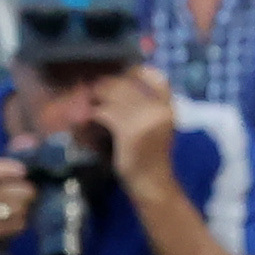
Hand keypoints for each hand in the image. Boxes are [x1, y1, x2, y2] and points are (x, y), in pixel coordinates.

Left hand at [96, 61, 180, 198]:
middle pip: (128, 83)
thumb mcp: (156, 126)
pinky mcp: (129, 131)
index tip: (120, 74)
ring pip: (114, 96)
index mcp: (168, 105)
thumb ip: (145, 108)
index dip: (135, 71)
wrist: (152, 182)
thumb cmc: (150, 156)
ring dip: (96, 96)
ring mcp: (145, 119)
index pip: (156, 76)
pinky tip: (87, 117)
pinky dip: (92, 113)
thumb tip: (118, 91)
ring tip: (86, 100)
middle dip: (107, 84)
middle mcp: (159, 108)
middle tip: (91, 88)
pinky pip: (105, 113)